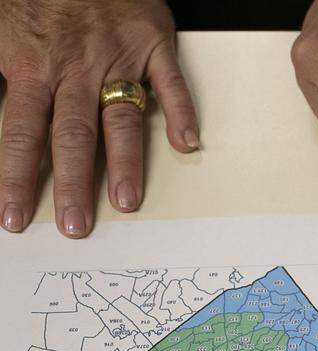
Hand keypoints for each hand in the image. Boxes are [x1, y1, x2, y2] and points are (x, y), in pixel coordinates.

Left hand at [0, 0, 198, 237]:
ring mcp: (119, 58)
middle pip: (73, 137)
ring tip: (127, 201)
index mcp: (32, 65)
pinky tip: (187, 143)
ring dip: (126, 164)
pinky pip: (172, 82)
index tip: (15, 216)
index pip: (21, 133)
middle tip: (76, 227)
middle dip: (73, 186)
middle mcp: (76, 69)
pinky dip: (182, 112)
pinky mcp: (153, 42)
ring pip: (121, 118)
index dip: (16, 177)